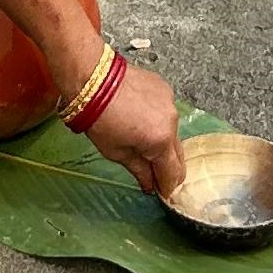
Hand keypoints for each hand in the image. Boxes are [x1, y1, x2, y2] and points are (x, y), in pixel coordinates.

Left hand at [86, 54, 184, 198]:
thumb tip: (150, 185)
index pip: (172, 173)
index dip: (167, 187)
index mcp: (160, 141)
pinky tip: (142, 121)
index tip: (162, 193)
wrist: (94, 79)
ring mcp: (170, 103)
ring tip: (143, 143)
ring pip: (173, 132)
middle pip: (178, 154)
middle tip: (156, 176)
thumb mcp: (116, 152)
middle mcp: (172, 122)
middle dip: (168, 168)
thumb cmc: (99, 118)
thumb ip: (139, 171)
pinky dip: (158, 121)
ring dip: (163, 142)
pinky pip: (167, 113)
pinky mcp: (165, 89)